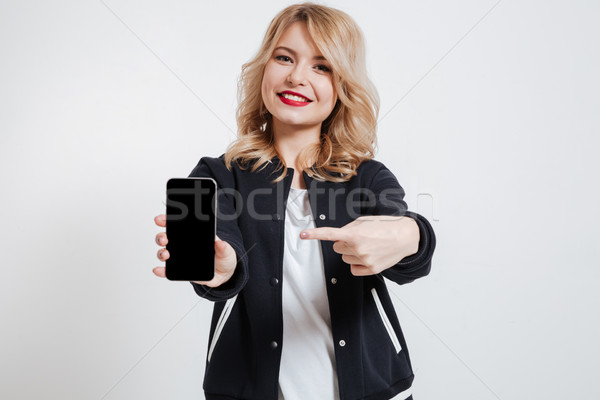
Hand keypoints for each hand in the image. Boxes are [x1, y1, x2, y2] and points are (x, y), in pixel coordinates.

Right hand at [153, 214, 237, 286]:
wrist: (224, 274)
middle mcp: (182, 244)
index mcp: (192, 235)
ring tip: (166, 254)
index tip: (161, 219)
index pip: (177, 224)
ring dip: (161, 252)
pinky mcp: (179, 271)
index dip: (167, 220)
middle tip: (165, 238)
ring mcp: (179, 257)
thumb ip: (224, 247)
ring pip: (164, 252)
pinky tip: (158, 270)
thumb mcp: (226, 250)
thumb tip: (219, 243)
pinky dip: (161, 270)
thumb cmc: (222, 257)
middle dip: (161, 236)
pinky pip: (167, 270)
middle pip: (166, 237)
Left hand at [300, 215, 418, 275]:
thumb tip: (339, 238)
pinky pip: (353, 268)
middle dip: (344, 242)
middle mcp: (358, 249)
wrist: (405, 237)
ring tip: (367, 245)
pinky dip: (357, 263)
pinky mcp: (371, 269)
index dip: (314, 234)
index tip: (303, 235)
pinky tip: (367, 256)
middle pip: (337, 247)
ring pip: (345, 258)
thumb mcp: (365, 221)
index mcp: (356, 234)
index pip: (330, 234)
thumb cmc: (387, 226)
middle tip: (359, 238)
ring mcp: (365, 260)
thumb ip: (349, 228)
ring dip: (352, 252)